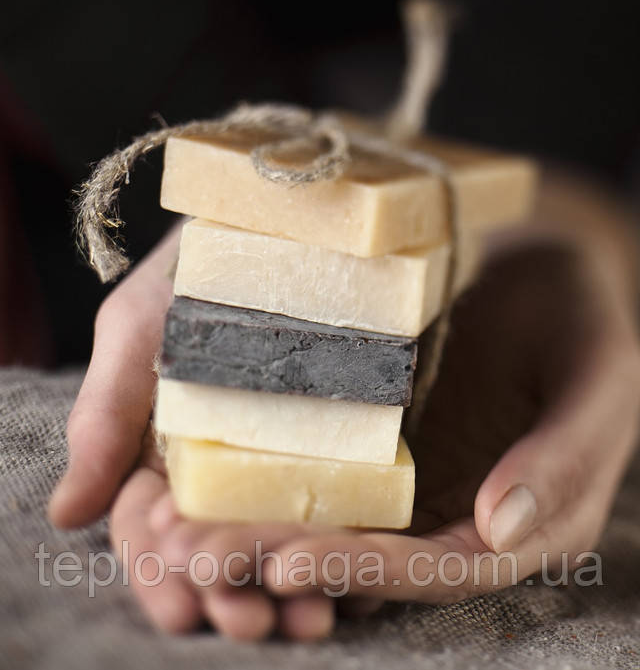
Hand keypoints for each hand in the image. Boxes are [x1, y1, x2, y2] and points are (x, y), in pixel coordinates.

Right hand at [47, 223, 348, 639]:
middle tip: (247, 625)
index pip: (150, 527)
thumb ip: (104, 417)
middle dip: (226, 591)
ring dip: (284, 588)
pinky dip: (335, 549)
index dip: (159, 570)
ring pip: (273, 540)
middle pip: (215, 546)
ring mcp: (277, 459)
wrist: (277, 221)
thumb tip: (67, 517)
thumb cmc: (192, 270)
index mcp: (160, 450)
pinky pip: (334, 505)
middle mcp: (217, 466)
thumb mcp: (135, 332)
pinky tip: (349, 581)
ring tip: (306, 622)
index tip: (180, 604)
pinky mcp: (336, 443)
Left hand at [150, 241, 639, 623]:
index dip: (368, 570)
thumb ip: (563, 457)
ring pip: (326, 514)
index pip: (438, 567)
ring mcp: (404, 469)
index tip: (290, 560)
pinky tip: (201, 463)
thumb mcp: (598, 379)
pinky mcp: (368, 427)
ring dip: (252, 526)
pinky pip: (312, 455)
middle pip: (364, 553)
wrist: (543, 260)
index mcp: (513, 518)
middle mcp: (447, 507)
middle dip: (281, 560)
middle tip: (199, 557)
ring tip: (176, 526)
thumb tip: (500, 527)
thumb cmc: (584, 319)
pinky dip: (258, 469)